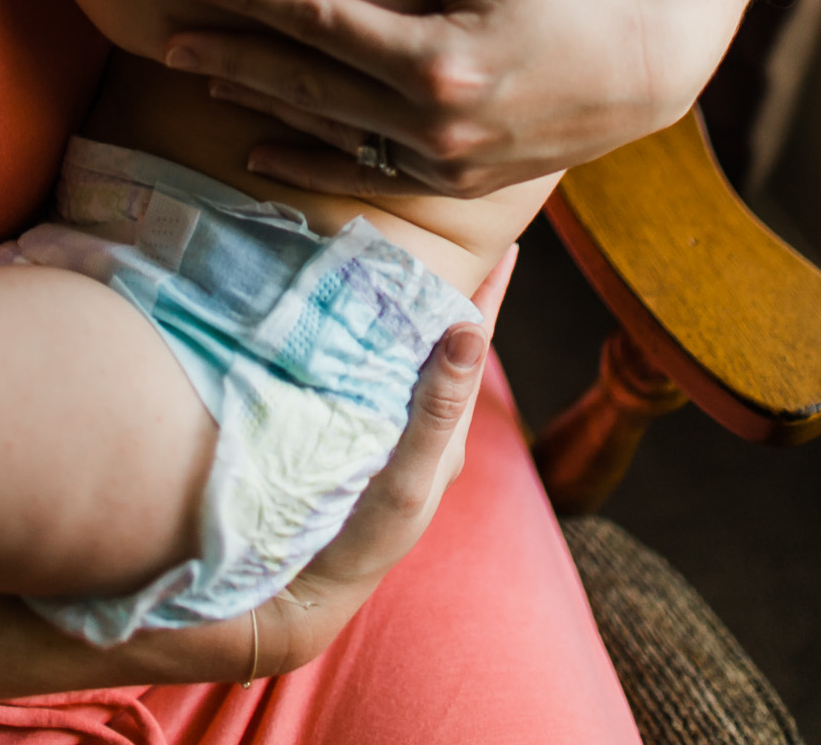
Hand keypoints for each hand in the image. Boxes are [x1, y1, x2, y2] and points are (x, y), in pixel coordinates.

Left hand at [164, 0, 746, 198]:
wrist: (644, 70)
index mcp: (438, 60)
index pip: (320, 22)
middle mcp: (432, 122)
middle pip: (304, 83)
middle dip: (229, 56)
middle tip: (164, 36)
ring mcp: (442, 160)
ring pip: (323, 131)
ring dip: (254, 104)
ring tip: (196, 79)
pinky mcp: (453, 182)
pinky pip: (360, 174)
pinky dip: (303, 163)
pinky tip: (255, 152)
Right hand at [255, 249, 514, 672]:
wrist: (311, 586)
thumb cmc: (366, 539)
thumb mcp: (410, 477)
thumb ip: (440, 408)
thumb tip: (471, 330)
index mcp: (447, 428)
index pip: (476, 341)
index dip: (491, 292)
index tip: (510, 241)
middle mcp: (424, 422)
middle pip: (442, 340)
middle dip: (448, 289)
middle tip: (447, 234)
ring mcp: (391, 428)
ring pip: (407, 352)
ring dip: (408, 310)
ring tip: (399, 261)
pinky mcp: (357, 432)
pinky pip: (373, 369)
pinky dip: (371, 336)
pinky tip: (351, 317)